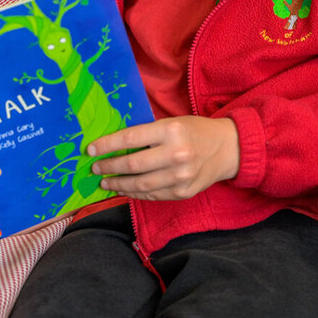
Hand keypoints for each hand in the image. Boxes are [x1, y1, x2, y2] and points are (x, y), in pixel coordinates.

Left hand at [89, 116, 239, 200]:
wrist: (227, 149)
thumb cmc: (194, 131)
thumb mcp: (171, 122)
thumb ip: (147, 133)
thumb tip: (112, 145)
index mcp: (171, 130)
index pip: (130, 139)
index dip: (107, 145)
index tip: (90, 150)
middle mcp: (176, 154)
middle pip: (133, 165)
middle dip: (109, 167)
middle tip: (95, 168)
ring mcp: (180, 176)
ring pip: (141, 185)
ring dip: (118, 184)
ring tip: (105, 181)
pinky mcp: (183, 192)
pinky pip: (152, 195)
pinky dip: (135, 193)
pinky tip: (124, 189)